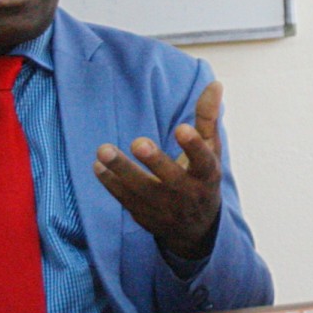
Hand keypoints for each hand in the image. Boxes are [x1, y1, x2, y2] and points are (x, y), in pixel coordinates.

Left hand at [94, 81, 223, 259]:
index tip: (182, 128)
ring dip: (122, 170)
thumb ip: (208, 117)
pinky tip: (98, 165)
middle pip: (171, 178)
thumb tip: (215, 83)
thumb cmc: (202, 176)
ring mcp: (165, 207)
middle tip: (138, 143)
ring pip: (142, 190)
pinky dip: (111, 183)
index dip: (193, 146)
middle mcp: (188, 193)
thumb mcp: (211, 149)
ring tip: (103, 150)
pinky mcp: (145, 216)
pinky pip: (126, 199)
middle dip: (155, 161)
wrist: (196, 229)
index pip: (203, 160)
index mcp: (207, 174)